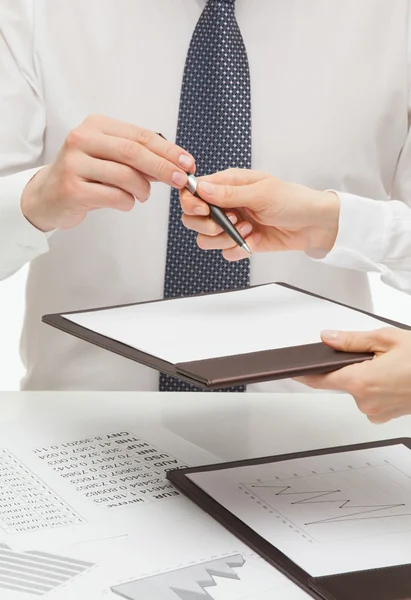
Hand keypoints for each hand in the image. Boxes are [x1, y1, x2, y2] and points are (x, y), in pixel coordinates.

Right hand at [21, 115, 194, 231]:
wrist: (47, 196)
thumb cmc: (86, 176)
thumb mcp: (111, 160)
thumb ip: (140, 159)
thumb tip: (178, 165)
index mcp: (96, 126)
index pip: (140, 135)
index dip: (168, 150)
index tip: (188, 163)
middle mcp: (82, 139)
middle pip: (134, 152)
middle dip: (164, 167)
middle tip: (182, 181)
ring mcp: (74, 163)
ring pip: (125, 175)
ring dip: (143, 189)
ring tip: (143, 196)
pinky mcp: (71, 188)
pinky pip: (113, 196)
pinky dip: (127, 202)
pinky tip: (125, 203)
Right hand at [180, 168, 338, 259]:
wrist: (313, 225)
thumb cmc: (292, 201)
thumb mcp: (261, 193)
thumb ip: (229, 193)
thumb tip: (201, 188)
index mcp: (228, 184)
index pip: (193, 191)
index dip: (191, 202)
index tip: (204, 210)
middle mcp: (225, 204)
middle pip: (193, 218)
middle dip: (207, 225)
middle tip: (229, 222)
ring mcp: (231, 224)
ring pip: (206, 238)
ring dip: (224, 238)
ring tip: (247, 230)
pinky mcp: (240, 242)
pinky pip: (225, 252)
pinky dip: (237, 249)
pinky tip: (254, 240)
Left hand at [298, 328, 410, 422]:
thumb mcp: (387, 339)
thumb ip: (352, 340)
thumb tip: (329, 338)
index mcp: (361, 382)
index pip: (322, 379)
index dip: (306, 374)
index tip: (295, 370)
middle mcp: (366, 402)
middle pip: (344, 381)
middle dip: (354, 366)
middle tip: (376, 354)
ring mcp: (377, 412)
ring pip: (359, 390)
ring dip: (368, 378)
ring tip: (392, 366)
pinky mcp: (386, 416)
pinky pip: (371, 400)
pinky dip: (377, 389)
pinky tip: (394, 379)